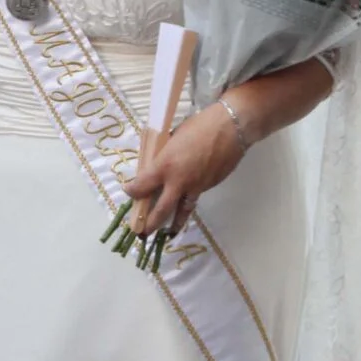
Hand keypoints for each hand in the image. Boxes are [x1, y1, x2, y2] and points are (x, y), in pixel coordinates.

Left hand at [121, 104, 248, 239]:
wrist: (231, 129)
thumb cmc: (199, 126)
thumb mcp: (173, 137)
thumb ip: (164, 154)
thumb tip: (157, 162)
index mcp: (165, 166)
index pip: (142, 185)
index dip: (132, 191)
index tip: (129, 192)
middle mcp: (179, 182)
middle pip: (160, 210)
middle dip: (150, 223)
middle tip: (142, 231)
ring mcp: (196, 187)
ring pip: (182, 211)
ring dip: (173, 224)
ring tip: (166, 234)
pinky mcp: (209, 187)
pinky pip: (195, 199)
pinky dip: (188, 205)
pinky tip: (184, 208)